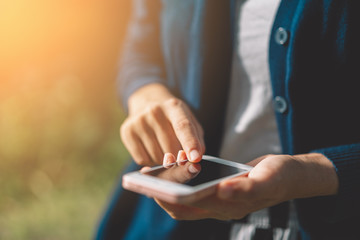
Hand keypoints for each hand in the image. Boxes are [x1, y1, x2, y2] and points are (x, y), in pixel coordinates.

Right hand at [120, 83, 204, 165]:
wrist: (147, 104)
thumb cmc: (173, 118)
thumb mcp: (190, 122)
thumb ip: (196, 140)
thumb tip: (195, 160)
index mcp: (174, 106)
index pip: (183, 126)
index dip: (190, 143)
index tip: (195, 158)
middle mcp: (154, 111)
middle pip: (170, 147)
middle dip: (177, 158)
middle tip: (178, 155)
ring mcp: (138, 120)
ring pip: (157, 156)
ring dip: (164, 160)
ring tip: (163, 147)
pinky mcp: (127, 131)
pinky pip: (142, 159)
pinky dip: (150, 161)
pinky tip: (151, 149)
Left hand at [155, 153, 337, 219]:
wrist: (291, 174)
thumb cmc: (281, 176)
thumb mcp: (268, 179)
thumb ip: (246, 188)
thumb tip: (221, 191)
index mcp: (228, 207)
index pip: (188, 208)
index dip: (166, 198)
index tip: (150, 186)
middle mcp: (220, 207)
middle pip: (181, 206)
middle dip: (161, 193)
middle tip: (146, 175)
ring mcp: (219, 199)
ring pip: (185, 198)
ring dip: (169, 186)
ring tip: (156, 169)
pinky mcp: (219, 188)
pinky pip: (194, 188)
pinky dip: (181, 180)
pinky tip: (175, 165)